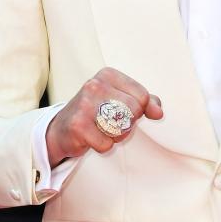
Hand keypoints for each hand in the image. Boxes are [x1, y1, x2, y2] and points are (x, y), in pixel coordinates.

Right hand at [46, 67, 162, 165]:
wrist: (61, 129)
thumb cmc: (96, 112)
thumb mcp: (121, 99)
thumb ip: (145, 101)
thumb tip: (158, 112)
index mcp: (108, 75)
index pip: (142, 96)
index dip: (138, 110)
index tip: (122, 111)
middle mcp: (95, 85)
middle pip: (134, 111)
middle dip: (127, 124)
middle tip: (111, 123)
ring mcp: (84, 105)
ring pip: (122, 129)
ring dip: (116, 136)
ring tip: (101, 129)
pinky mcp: (78, 126)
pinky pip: (106, 145)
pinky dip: (102, 146)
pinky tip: (91, 138)